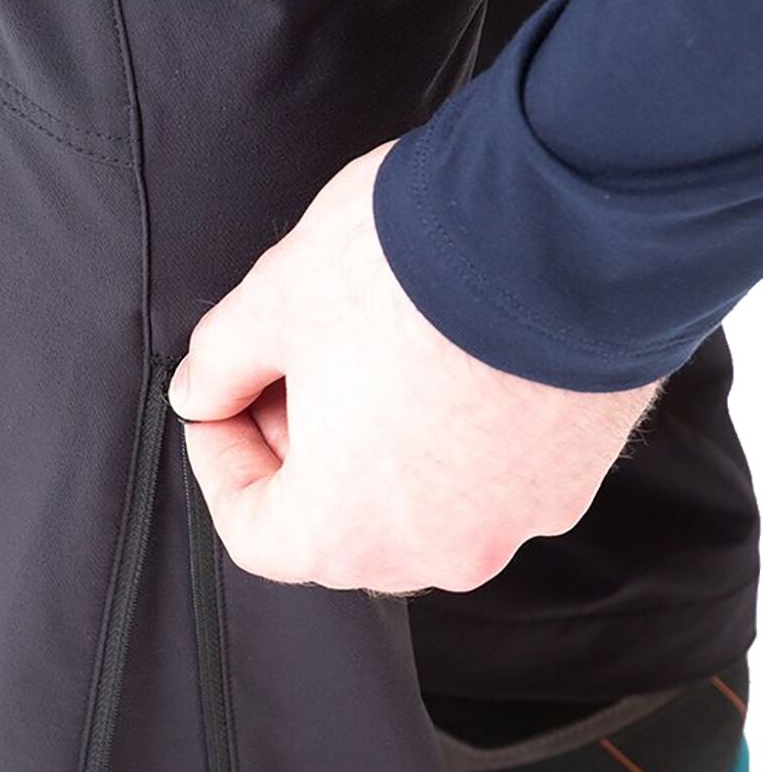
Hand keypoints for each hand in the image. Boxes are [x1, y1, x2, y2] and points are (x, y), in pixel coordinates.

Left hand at [169, 140, 658, 593]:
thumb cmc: (414, 273)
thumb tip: (201, 389)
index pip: (251, 533)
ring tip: (363, 363)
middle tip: (284, 375)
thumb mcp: (275, 305)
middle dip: (295, 450)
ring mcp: (512, 523)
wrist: (569, 219)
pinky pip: (483, 479)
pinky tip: (436, 368)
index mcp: (345, 533)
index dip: (220, 463)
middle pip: (334, 523)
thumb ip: (218, 364)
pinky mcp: (570, 482)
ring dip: (372, 448)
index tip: (219, 408)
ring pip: (411, 503)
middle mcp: (433, 551)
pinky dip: (446, 438)